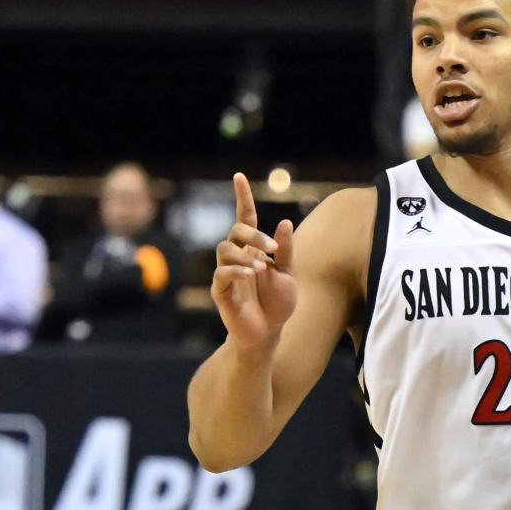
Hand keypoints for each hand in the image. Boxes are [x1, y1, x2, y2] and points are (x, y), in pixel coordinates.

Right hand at [210, 173, 296, 347]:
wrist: (269, 333)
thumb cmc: (278, 304)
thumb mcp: (289, 274)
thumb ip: (286, 250)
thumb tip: (284, 222)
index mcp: (254, 250)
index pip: (244, 217)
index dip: (242, 197)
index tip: (240, 176)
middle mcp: (237, 257)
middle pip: (234, 232)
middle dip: (253, 235)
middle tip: (273, 250)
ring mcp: (227, 273)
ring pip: (224, 250)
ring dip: (245, 255)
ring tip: (263, 269)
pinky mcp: (221, 292)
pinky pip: (221, 275)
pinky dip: (236, 271)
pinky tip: (251, 275)